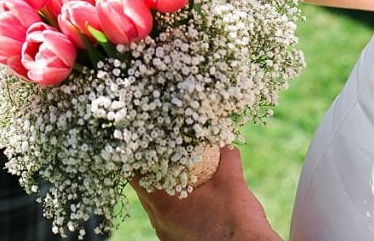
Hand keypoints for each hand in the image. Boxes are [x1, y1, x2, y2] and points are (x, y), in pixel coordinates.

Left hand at [132, 148, 280, 240]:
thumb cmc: (238, 222)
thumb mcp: (233, 182)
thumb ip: (226, 157)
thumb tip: (224, 142)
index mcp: (165, 205)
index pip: (134, 176)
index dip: (136, 157)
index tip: (143, 145)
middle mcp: (160, 223)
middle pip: (143, 191)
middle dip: (152, 171)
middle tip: (162, 154)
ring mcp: (166, 236)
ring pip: (154, 206)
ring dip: (162, 190)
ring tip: (176, 175)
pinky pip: (166, 220)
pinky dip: (172, 206)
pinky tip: (187, 199)